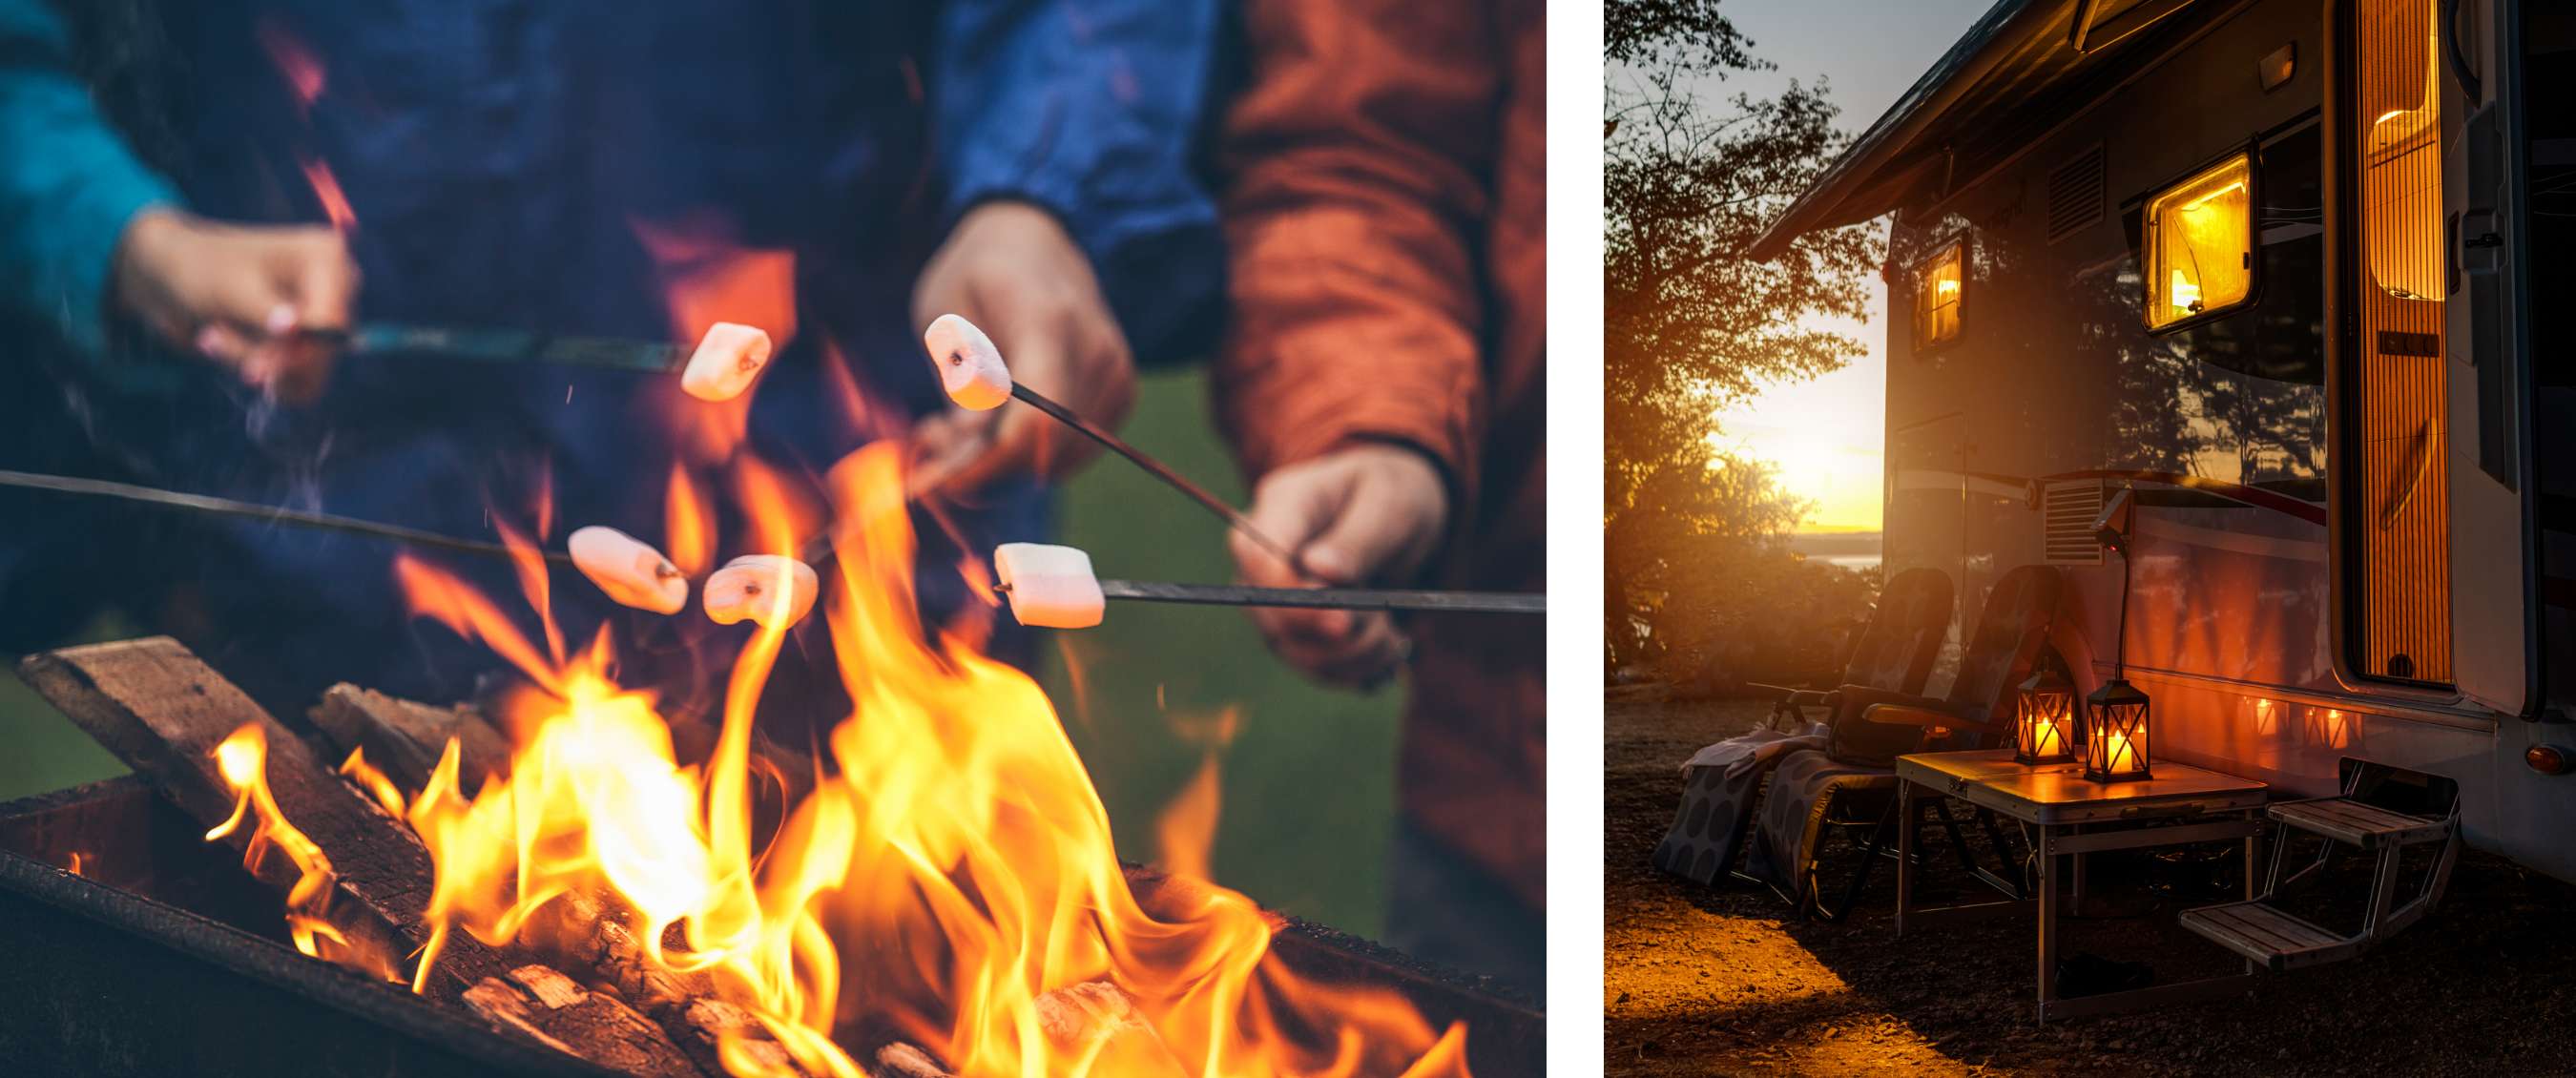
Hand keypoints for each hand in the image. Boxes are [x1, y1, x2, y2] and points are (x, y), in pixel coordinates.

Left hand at [111, 208, 357, 404]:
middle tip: (212, 340)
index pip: (333, 322)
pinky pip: (296, 383)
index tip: (254, 371)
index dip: (299, 352)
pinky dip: (255, 371)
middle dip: (266, 356)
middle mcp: (334, 289)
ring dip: (251, 362)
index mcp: (327, 258)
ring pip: (307, 373)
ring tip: (212, 336)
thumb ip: (263, 312)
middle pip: (324, 351)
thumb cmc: (199, 267)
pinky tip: (225, 344)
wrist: (169, 279)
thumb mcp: (228, 288)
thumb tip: (292, 329)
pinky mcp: (304, 344)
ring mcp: (319, 319)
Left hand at [908, 201, 1133, 495]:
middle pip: (1045, 450)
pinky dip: (1030, 452)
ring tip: (958, 424)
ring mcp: (1117, 373)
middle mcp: (1096, 350)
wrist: (1035, 242)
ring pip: (1058, 460)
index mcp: (1047, 320)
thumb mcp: (945, 319)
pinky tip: (997, 421)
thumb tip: (965, 451)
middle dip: (983, 467)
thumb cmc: (975, 277)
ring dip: (1003, 463)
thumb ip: (959, 386)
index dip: (987, 466)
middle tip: (932, 438)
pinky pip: (1072, 452)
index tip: (938, 480)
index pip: (1034, 423)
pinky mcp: (1122, 392)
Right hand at [1232, 443, 1448, 688]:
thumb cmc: (1391, 497)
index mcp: (1283, 506)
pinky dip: (1355, 666)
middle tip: (1384, 622)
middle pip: (1269, 610)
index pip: (1255, 554)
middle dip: (1333, 630)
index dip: (1287, 594)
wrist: (1396, 519)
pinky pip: (1312, 665)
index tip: (1341, 618)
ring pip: (1291, 647)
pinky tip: (1386, 644)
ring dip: (1351, 653)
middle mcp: (1263, 555)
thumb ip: (1358, 538)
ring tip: (1391, 633)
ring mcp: (1271, 596)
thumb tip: (1320, 571)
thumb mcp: (1391, 503)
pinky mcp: (1292, 630)